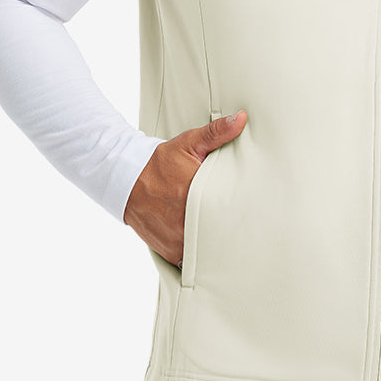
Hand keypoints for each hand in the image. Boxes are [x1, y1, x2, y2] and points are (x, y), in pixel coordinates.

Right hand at [123, 111, 246, 266]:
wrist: (126, 180)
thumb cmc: (161, 162)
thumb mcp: (189, 144)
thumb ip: (216, 133)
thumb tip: (241, 118)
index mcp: (195, 194)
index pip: (229, 212)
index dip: (243, 215)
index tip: (255, 215)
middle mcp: (185, 221)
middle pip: (220, 235)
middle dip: (233, 234)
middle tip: (249, 232)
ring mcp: (177, 240)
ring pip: (207, 252)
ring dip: (217, 248)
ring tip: (234, 245)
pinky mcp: (169, 252)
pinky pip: (191, 261)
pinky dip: (200, 257)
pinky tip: (212, 252)